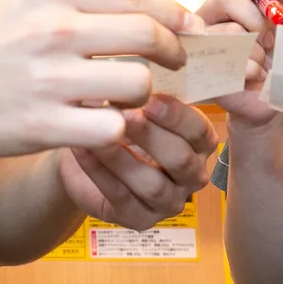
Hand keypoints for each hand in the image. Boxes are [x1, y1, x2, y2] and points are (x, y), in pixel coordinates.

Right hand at [0, 0, 200, 156]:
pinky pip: (112, 127)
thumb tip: (150, 12)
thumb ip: (82, 1)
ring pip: (138, 84)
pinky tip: (105, 122)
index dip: (176, 17)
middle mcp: (53, 29)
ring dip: (145, 94)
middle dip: (175, 54)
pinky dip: (117, 127)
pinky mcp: (44, 125)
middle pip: (150, 37)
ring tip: (132, 96)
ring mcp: (49, 78)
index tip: (189, 30)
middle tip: (178, 65)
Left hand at [56, 96, 218, 229]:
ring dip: (124, 158)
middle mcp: (190, 175)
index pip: (200, 132)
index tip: (150, 97)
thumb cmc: (118, 119)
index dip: (177, 116)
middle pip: (181, 160)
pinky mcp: (139, 219)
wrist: (87, 152)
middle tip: (126, 115)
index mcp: (199, 143)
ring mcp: (168, 202)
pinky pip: (121, 198)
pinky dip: (100, 172)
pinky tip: (82, 149)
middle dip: (152, 136)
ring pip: (154, 185)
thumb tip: (133, 65)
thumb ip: (142, 88)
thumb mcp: (134, 100)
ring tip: (101, 133)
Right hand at [195, 0, 282, 127]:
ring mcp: (201, 44)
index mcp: (228, 4)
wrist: (271, 100)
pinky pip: (228, 60)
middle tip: (269, 38)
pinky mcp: (201, 70)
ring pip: (228, 30)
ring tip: (262, 63)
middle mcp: (209, 19)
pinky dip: (251, 69)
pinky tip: (254, 77)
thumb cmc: (276, 60)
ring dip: (256, 49)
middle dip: (255, 17)